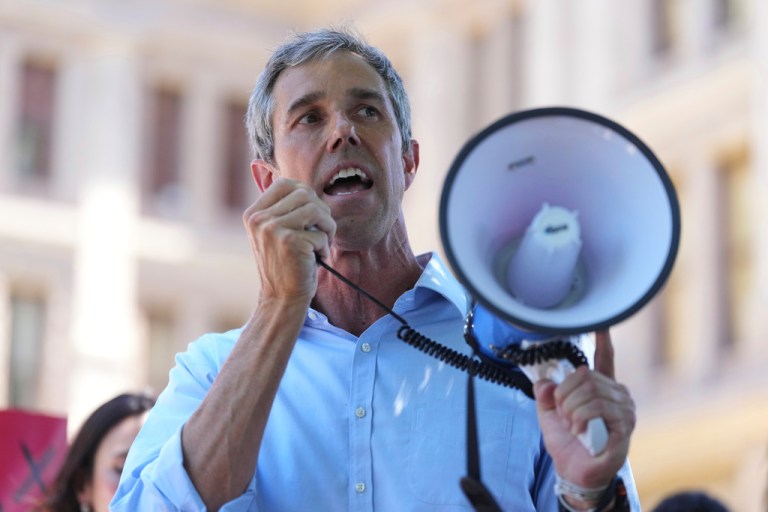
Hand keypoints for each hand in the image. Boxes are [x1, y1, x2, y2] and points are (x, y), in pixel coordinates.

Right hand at [243, 178, 335, 302]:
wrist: (281, 297)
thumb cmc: (286, 264)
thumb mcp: (275, 233)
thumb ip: (285, 210)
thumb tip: (308, 190)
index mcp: (253, 214)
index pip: (284, 183)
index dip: (305, 193)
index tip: (312, 213)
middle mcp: (259, 219)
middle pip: (304, 193)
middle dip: (321, 211)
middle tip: (322, 231)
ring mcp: (272, 229)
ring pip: (315, 209)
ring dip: (327, 226)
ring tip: (324, 242)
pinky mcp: (289, 242)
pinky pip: (320, 234)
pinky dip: (325, 246)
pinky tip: (318, 258)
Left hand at [533, 330, 635, 488]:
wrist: (575, 471)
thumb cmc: (568, 443)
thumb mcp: (549, 414)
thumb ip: (546, 395)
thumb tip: (545, 382)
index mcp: (601, 389)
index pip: (605, 359)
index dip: (603, 341)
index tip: (602, 325)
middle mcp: (617, 394)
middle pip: (585, 374)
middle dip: (565, 394)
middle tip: (564, 414)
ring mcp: (624, 409)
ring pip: (590, 390)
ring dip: (571, 408)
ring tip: (572, 425)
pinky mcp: (625, 424)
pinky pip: (597, 407)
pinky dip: (580, 418)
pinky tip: (580, 431)